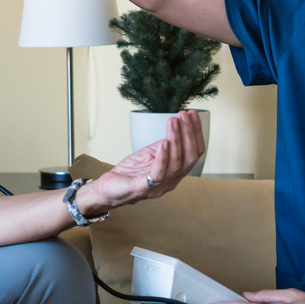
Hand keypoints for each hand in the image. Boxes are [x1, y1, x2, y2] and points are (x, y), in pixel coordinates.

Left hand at [82, 109, 204, 211]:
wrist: (108, 189)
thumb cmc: (130, 172)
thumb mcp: (150, 154)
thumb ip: (165, 145)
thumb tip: (176, 127)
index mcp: (176, 173)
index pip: (194, 153)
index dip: (196, 132)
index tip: (192, 113)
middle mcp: (172, 181)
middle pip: (189, 158)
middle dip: (189, 134)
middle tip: (184, 115)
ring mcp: (159, 187)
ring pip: (176, 164)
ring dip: (176, 139)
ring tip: (174, 122)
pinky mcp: (144, 189)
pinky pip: (158, 174)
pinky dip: (163, 157)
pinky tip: (164, 142)